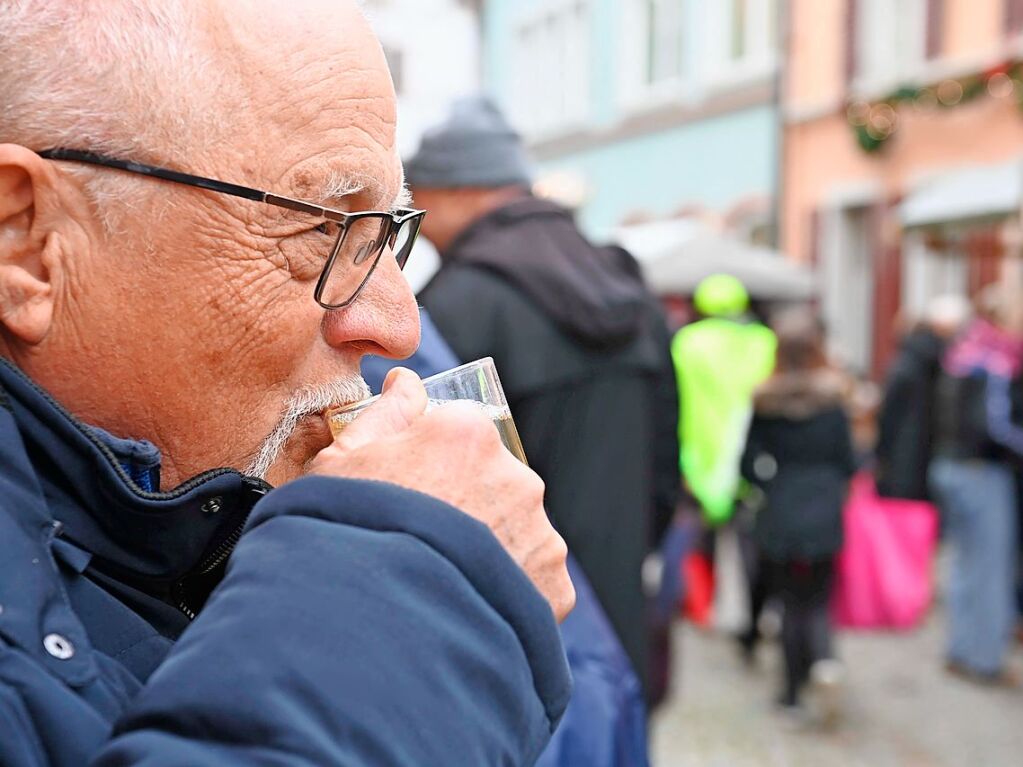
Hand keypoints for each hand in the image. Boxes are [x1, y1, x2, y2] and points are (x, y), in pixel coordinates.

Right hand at [309, 368, 574, 620]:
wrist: (376, 629)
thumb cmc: (348, 536)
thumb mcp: (342, 464)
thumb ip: (383, 415)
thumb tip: (406, 382)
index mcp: (466, 434)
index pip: (459, 433)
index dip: (429, 462)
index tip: (407, 492)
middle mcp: (516, 477)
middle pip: (492, 482)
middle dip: (464, 505)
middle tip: (421, 544)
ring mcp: (539, 533)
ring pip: (515, 532)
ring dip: (489, 549)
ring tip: (440, 583)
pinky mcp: (553, 586)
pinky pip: (532, 581)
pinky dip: (505, 592)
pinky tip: (465, 608)